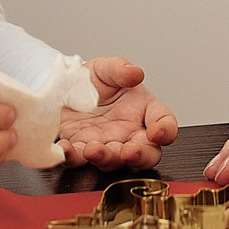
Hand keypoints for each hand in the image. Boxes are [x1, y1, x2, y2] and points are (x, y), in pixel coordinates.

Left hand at [57, 57, 178, 168]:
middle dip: (140, 156)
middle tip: (130, 152)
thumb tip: (134, 72)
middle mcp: (129, 132)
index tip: (158, 132)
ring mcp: (106, 144)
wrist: (63, 87)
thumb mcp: (107, 68)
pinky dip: (72, 157)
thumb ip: (120, 69)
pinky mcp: (81, 149)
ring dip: (106, 159)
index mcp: (143, 110)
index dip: (166, 130)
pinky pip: (78, 159)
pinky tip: (65, 149)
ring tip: (93, 150)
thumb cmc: (94, 80)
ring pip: (114, 161)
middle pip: (147, 153)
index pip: (164, 122)